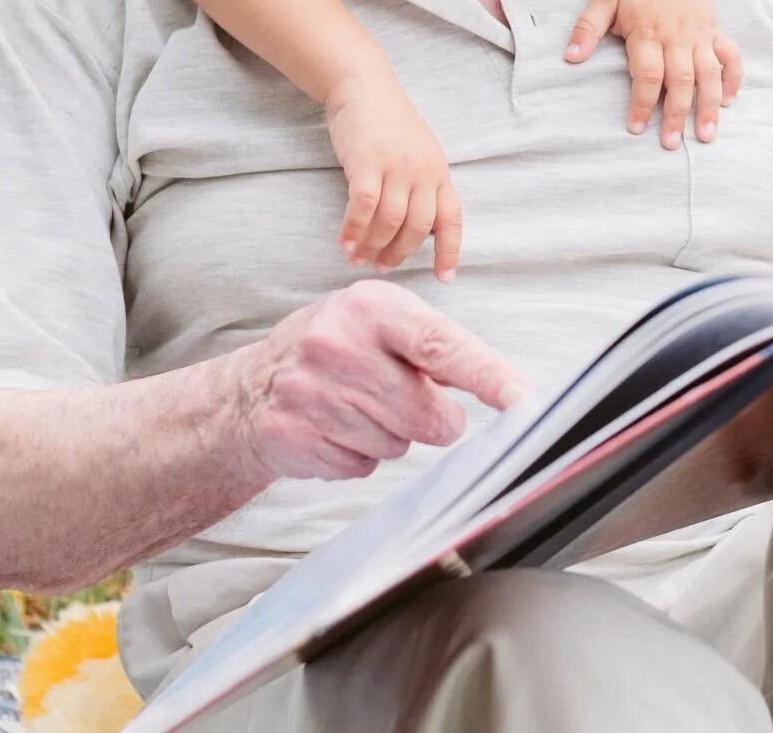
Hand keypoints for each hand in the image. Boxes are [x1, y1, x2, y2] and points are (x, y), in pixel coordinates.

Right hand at [232, 279, 526, 481]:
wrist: (250, 389)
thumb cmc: (339, 350)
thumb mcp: (381, 322)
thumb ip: (437, 346)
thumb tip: (504, 389)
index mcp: (369, 306)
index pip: (441, 345)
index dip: (487, 375)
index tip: (521, 400)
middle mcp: (336, 344)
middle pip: (427, 414)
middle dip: (431, 419)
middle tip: (401, 399)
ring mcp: (308, 392)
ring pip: (397, 445)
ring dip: (389, 436)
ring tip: (356, 408)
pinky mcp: (292, 434)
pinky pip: (361, 467)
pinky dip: (357, 455)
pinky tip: (332, 429)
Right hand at [326, 71, 463, 282]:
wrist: (364, 87)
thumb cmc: (389, 124)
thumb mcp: (419, 154)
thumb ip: (421, 187)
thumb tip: (416, 229)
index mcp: (440, 173)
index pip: (451, 219)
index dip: (450, 251)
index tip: (446, 278)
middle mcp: (424, 172)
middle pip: (418, 228)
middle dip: (399, 254)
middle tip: (381, 267)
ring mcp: (397, 167)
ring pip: (390, 222)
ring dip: (373, 246)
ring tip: (359, 259)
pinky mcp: (368, 163)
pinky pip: (364, 207)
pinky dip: (354, 230)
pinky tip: (345, 243)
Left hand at [564, 0, 742, 149]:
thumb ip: (587, 28)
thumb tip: (569, 58)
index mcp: (647, 31)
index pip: (647, 75)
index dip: (642, 103)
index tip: (636, 128)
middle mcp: (677, 36)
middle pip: (680, 81)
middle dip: (677, 114)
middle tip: (672, 144)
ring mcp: (699, 33)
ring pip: (709, 74)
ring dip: (709, 106)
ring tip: (706, 135)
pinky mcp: (713, 29)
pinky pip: (729, 56)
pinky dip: (732, 78)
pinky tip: (728, 101)